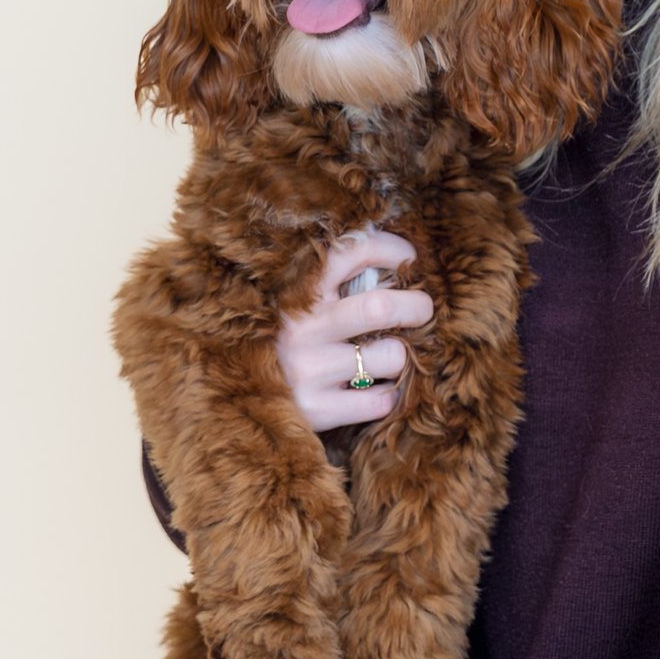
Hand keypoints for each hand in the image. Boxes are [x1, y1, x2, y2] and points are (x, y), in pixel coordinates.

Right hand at [275, 231, 433, 432]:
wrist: (237, 398)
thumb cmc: (282, 340)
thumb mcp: (296, 302)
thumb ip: (333, 283)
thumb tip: (394, 259)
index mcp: (295, 291)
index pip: (351, 253)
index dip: (390, 249)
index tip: (409, 257)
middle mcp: (300, 328)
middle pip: (382, 307)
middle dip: (416, 306)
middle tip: (422, 309)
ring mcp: (307, 370)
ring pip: (391, 356)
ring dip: (399, 356)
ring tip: (384, 358)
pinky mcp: (316, 409)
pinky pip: (382, 401)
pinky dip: (388, 396)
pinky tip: (371, 390)